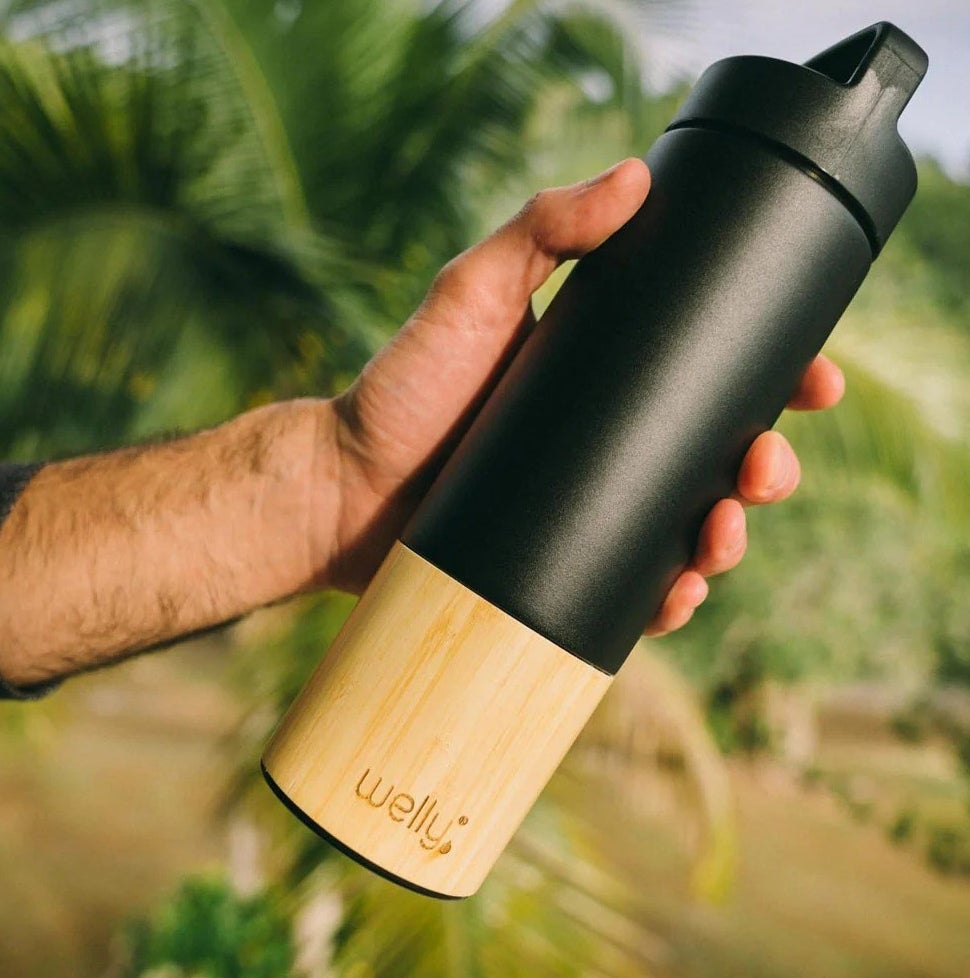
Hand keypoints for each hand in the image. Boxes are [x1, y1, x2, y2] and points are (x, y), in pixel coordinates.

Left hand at [313, 159, 844, 635]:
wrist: (341, 487)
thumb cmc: (403, 389)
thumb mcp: (472, 293)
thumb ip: (541, 229)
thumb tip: (637, 174)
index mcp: (606, 383)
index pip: (709, 378)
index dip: (775, 381)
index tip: (816, 382)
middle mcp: (608, 449)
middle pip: (716, 461)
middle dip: (766, 468)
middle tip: (766, 468)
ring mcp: (590, 513)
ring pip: (690, 531)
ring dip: (730, 538)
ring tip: (720, 534)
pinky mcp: (565, 570)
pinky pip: (634, 592)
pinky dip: (669, 597)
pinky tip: (679, 591)